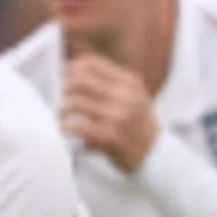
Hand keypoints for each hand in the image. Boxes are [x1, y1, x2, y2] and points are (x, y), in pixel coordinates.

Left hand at [57, 53, 160, 169]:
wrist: (154, 152)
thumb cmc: (137, 122)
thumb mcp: (133, 94)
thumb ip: (110, 81)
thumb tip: (74, 68)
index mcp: (128, 81)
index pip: (91, 64)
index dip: (72, 69)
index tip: (65, 78)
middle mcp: (124, 95)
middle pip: (80, 80)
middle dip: (65, 88)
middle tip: (62, 98)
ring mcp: (117, 116)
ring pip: (76, 102)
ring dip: (63, 109)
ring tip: (62, 116)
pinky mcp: (109, 136)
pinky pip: (78, 127)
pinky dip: (67, 127)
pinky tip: (67, 129)